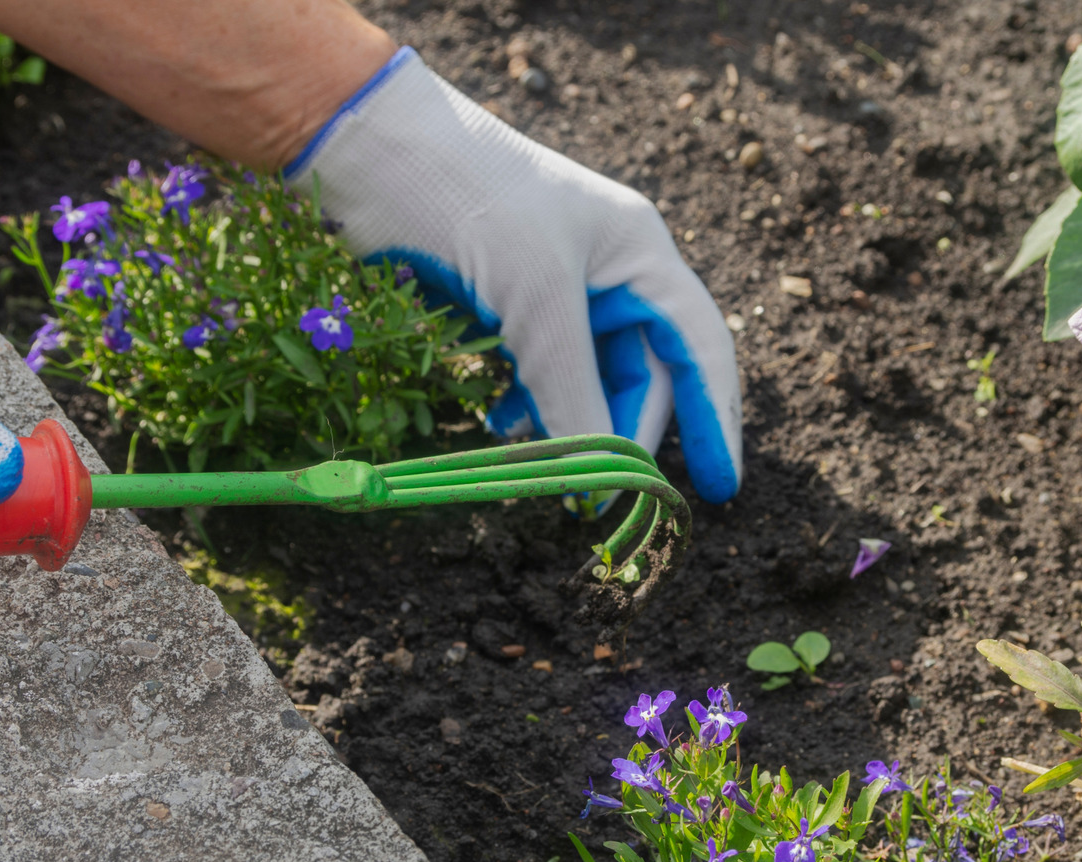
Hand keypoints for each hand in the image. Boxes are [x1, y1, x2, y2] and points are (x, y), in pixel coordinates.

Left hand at [286, 49, 742, 503]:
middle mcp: (609, 269)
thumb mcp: (532, 298)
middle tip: (594, 497)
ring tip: (537, 465)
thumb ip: (573, 388)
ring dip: (568, 426)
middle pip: (642, 373)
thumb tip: (605, 477)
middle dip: (623, 433)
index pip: (699, 347)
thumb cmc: (465, 197)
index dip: (715, 417)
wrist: (363, 144)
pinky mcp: (506, 301)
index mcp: (638, 253)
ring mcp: (557, 286)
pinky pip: (538, 371)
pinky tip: (501, 426)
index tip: (719, 489)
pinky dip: (528, 407)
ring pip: (586, 379)